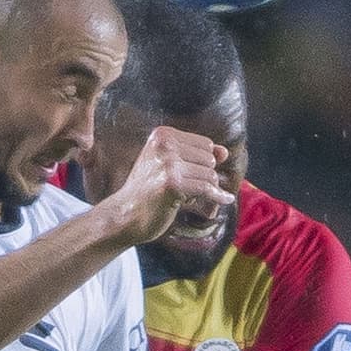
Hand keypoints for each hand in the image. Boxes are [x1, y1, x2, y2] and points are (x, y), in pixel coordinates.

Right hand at [103, 125, 234, 246]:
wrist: (124, 216)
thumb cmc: (148, 192)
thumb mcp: (170, 166)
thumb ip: (197, 156)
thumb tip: (225, 152)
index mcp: (162, 134)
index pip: (205, 144)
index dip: (201, 164)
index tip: (185, 177)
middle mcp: (165, 144)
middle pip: (209, 159)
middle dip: (203, 177)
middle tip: (183, 190)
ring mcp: (168, 164)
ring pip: (210, 175)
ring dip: (204, 191)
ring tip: (184, 197)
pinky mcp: (172, 184)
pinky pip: (206, 189)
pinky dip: (218, 197)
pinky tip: (226, 200)